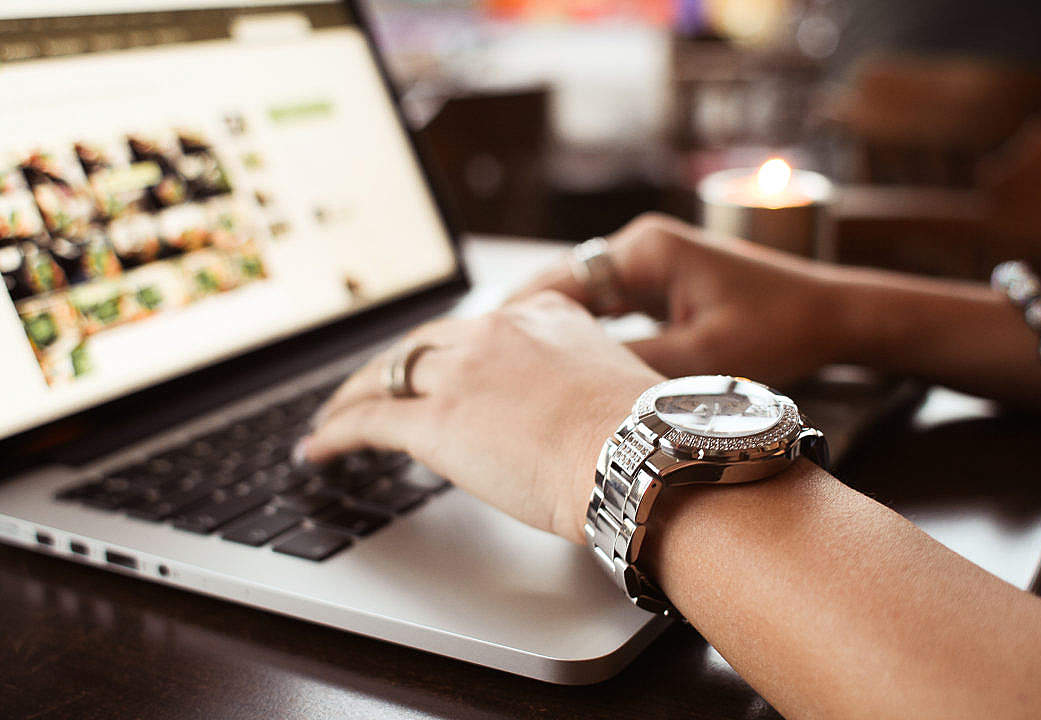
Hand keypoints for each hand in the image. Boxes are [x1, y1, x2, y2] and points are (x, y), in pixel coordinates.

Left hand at [299, 292, 662, 543]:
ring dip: (352, 397)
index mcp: (541, 315)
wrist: (640, 454)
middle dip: (390, 368)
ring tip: (333, 418)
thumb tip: (563, 411)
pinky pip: (370, 420)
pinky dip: (337, 433)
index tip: (430, 366)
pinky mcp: (437, 420)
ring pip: (386, 374)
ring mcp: (461, 373)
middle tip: (369, 388)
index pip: (473, 329)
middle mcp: (494, 332)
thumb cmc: (644, 434)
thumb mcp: (612, 381)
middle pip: (421, 345)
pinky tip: (319, 448)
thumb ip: (575, 379)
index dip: (442, 352)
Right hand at [509, 213, 846, 386]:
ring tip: (512, 370)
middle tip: (486, 366)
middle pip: (562, 285)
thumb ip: (633, 368)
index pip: (561, 281)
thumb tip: (570, 388)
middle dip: (524, 324)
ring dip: (550, 330)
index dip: (518, 319)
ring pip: (580, 297)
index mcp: (646, 251)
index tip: (484, 352)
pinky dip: (581, 333)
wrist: (832, 315)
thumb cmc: (779, 329)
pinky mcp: (662, 283)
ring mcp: (651, 263)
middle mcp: (641, 247)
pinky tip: (561, 366)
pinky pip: (605, 307)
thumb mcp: (703, 360)